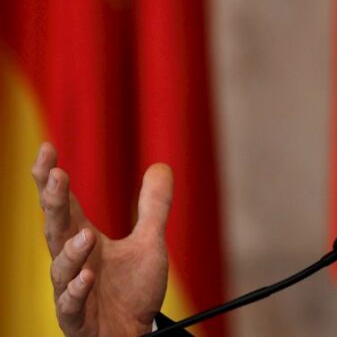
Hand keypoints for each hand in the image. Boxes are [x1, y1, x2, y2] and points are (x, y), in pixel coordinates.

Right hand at [32, 142, 171, 336]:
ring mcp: (71, 291)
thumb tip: (162, 166)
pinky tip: (88, 276)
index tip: (46, 148)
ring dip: (72, 251)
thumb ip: (153, 207)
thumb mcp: (149, 243)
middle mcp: (72, 262)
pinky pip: (71, 305)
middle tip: (54, 174)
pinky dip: (78, 290)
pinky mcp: (77, 320)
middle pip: (55, 228)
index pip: (63, 204)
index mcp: (82, 239)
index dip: (51, 179)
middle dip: (53, 202)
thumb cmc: (132, 290)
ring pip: (61, 268)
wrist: (133, 335)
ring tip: (86, 234)